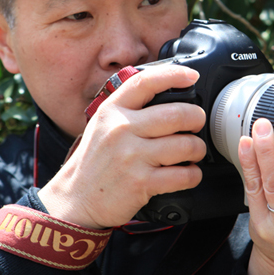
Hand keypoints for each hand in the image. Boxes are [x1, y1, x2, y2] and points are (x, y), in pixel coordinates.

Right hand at [38, 66, 205, 228]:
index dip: (174, 75)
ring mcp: (132, 157)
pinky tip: (187, 173)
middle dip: (197, 118)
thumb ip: (129, 108)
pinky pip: (184, 175)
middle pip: (177, 114)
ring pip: (186, 145)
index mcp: (112, 111)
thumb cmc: (95, 161)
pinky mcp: (142, 183)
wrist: (75, 199)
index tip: (191, 77)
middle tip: (197, 124)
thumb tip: (168, 95)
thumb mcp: (102, 124)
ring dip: (198, 149)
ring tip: (193, 152)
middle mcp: (121, 130)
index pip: (146, 82)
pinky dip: (193, 174)